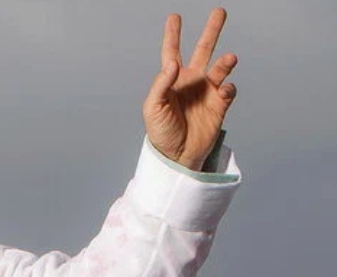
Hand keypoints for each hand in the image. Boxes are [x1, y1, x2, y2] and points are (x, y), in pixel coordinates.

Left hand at [143, 8, 237, 170]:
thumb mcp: (153, 108)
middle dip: (211, 31)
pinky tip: (223, 91)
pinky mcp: (219, 105)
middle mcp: (191, 82)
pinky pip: (229, 90)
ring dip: (225, 62)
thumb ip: (161, 84)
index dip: (173, 35)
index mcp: (172, 81)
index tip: (174, 17)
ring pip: (220, 68)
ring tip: (229, 59)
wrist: (177, 155)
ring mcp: (206, 92)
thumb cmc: (161, 133)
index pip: (172, 52)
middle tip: (219, 12)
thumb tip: (173, 64)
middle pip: (203, 50)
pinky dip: (228, 88)